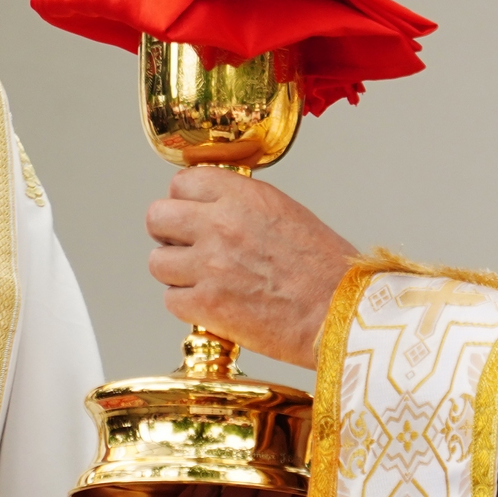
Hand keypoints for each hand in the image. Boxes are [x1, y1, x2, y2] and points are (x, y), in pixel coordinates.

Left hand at [146, 167, 357, 366]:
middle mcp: (219, 224)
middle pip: (157, 217)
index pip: (181, 182)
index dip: (184, 200)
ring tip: (202, 279)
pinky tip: (212, 304)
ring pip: (157, 261)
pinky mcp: (205, 305)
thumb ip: (242, 204)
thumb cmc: (326, 269)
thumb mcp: (285, 213)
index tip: (191, 212)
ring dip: (176, 271)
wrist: (341, 314)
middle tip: (186, 246)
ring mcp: (208, 265)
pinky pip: (171, 300)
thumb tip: (211, 208)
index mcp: (242, 196)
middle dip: (169, 232)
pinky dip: (187, 304)